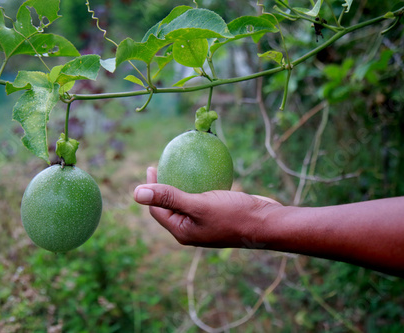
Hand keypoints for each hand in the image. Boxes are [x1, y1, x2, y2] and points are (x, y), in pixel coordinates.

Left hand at [133, 167, 282, 247]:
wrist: (267, 223)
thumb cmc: (233, 215)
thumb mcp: (198, 205)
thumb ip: (168, 198)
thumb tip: (136, 193)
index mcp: (182, 231)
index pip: (157, 210)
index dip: (150, 189)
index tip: (152, 167)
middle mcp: (192, 229)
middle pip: (170, 205)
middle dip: (164, 185)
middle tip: (163, 163)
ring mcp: (206, 222)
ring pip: (187, 200)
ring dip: (182, 183)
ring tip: (179, 165)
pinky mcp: (218, 213)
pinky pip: (203, 196)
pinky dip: (200, 183)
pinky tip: (204, 169)